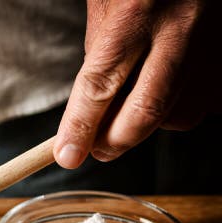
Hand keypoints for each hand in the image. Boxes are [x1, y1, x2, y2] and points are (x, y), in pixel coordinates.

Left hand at [54, 0, 211, 167]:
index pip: (101, 83)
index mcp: (139, 9)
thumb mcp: (108, 1)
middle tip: (96, 148)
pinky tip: (167, 86)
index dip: (80, 126)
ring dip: (148, 123)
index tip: (68, 154)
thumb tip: (90, 105)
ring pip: (178, 114)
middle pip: (145, 111)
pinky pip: (203, 104)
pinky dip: (179, 108)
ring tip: (132, 102)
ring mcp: (214, 46)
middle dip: (115, 141)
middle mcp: (182, 27)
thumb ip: (100, 50)